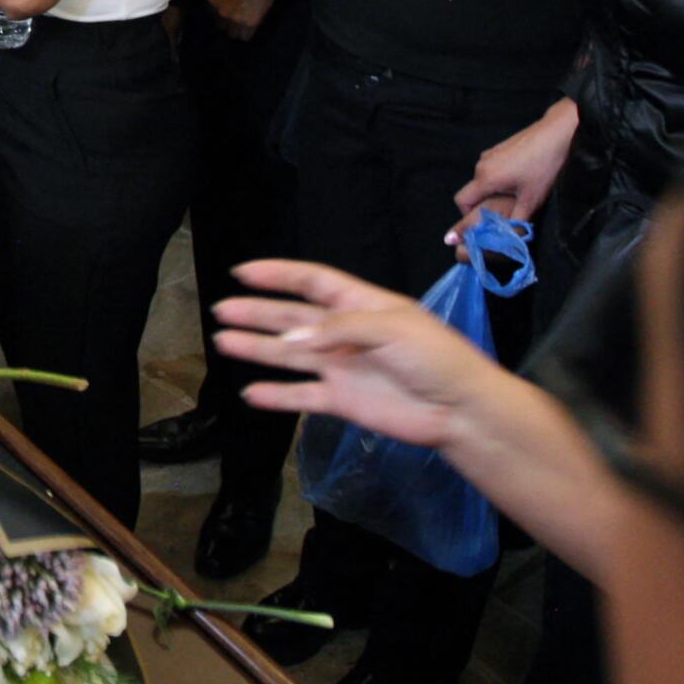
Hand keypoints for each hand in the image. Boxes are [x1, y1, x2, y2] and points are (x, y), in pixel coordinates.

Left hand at [205, 0, 281, 40]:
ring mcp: (234, 19)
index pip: (212, 14)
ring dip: (237, 30)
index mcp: (213, 0)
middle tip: (237, 18)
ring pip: (232, 34)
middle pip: (221, 26)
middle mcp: (221, 12)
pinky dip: (248, 34)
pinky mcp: (249, 24)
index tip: (228, 11)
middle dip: (227, 23)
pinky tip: (251, 28)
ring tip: (244, 25)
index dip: (221, 13)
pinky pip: (245, 37)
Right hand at [211, 260, 515, 450]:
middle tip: (222, 309)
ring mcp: (342, 367)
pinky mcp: (343, 401)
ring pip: (290, 355)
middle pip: (293, 317)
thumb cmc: (435, 357)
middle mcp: (346, 333)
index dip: (278, 275)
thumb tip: (291, 338)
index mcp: (362, 305)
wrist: (461, 410)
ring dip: (257, 348)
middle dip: (258, 312)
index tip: (243, 272)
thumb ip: (338, 329)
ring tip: (223, 341)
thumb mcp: (391, 328)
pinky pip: (302, 395)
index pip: (313, 282)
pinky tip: (250, 393)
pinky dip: (276, 396)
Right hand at [449, 98, 577, 242]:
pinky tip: (522, 176)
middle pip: (473, 191)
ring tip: (518, 192)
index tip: (486, 221)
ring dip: (494, 190)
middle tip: (507, 209)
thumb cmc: (545, 166)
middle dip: (485, 203)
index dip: (467, 215)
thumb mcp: (532, 200)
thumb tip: (508, 238)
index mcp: (485, 178)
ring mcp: (490, 153)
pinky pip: (492, 168)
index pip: (461, 201)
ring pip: (484, 180)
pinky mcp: (500, 147)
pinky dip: (500, 177)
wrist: (559, 133)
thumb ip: (516, 221)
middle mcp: (481, 165)